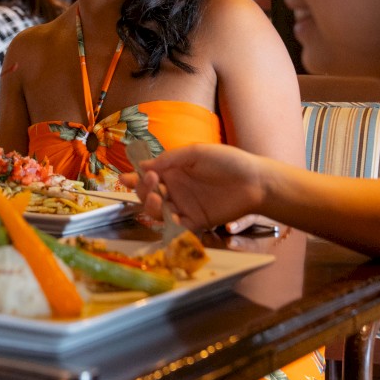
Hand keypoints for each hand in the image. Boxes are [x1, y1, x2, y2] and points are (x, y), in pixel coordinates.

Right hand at [120, 143, 268, 232]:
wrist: (256, 181)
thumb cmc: (228, 161)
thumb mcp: (197, 152)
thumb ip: (170, 159)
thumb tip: (143, 165)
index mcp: (174, 171)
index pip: (148, 176)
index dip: (134, 178)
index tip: (124, 178)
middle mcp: (176, 189)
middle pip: (149, 195)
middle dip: (143, 191)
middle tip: (151, 184)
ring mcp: (185, 206)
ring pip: (159, 212)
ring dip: (153, 207)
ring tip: (159, 199)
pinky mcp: (196, 222)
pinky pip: (177, 227)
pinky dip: (169, 226)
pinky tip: (169, 219)